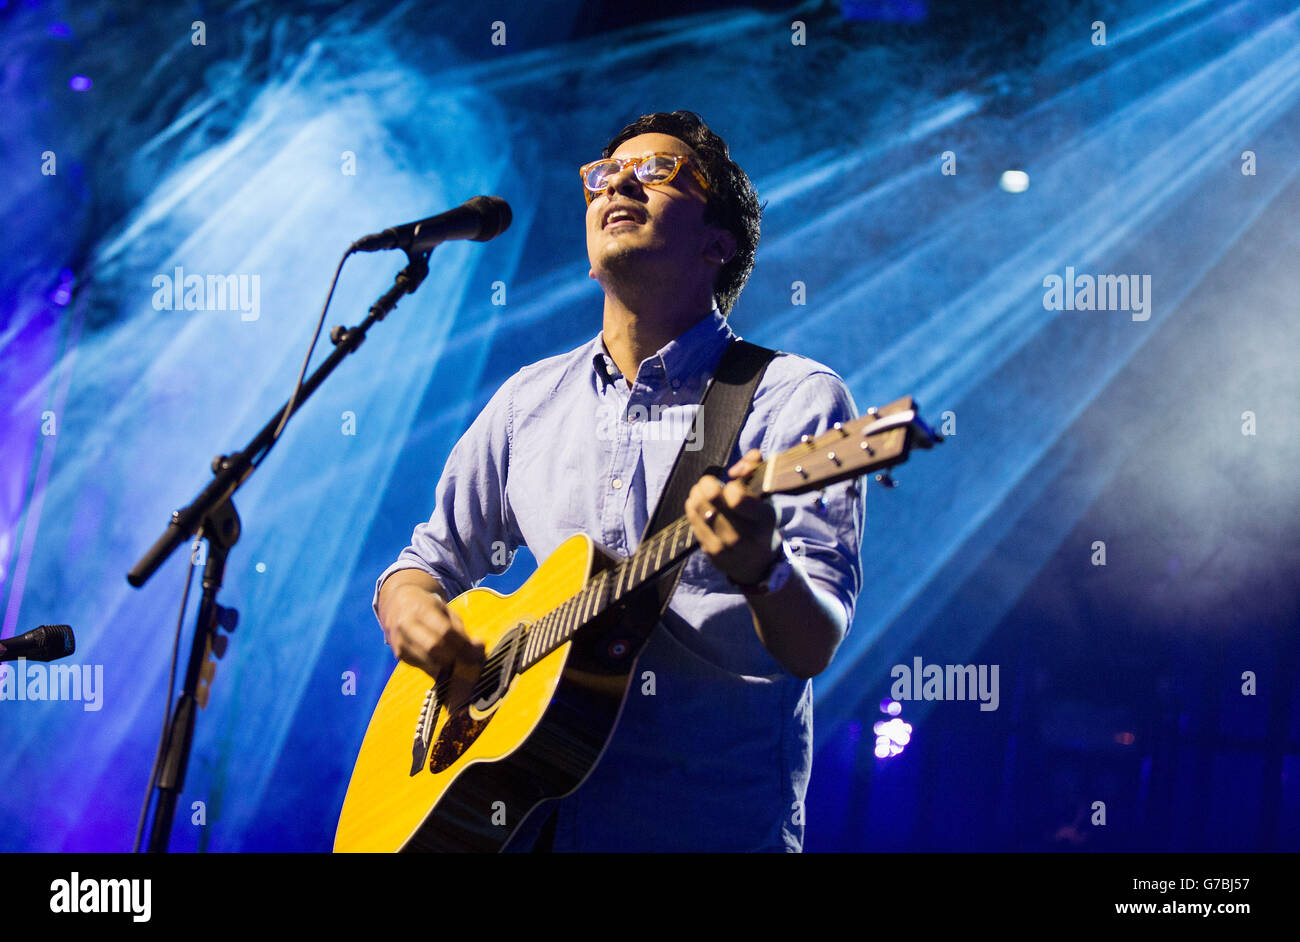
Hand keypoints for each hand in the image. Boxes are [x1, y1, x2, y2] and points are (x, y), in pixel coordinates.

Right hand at [379, 578, 485, 711]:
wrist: (398, 605)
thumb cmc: (429, 608)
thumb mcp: (446, 612)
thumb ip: (460, 630)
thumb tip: (479, 649)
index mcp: (421, 610)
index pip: (444, 631)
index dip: (463, 645)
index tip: (478, 652)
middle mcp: (406, 626)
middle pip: (433, 648)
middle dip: (455, 657)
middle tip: (470, 661)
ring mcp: (400, 642)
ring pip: (428, 662)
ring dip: (448, 666)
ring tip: (461, 663)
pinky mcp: (400, 655)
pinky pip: (423, 667)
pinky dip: (438, 669)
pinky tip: (446, 664)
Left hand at [684, 448, 782, 584]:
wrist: (756, 565)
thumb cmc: (759, 523)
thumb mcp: (766, 499)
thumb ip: (756, 470)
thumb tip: (742, 462)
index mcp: (763, 519)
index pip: (736, 496)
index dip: (731, 484)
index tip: (732, 481)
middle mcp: (744, 535)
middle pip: (712, 498)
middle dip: (707, 484)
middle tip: (709, 482)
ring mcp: (725, 546)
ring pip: (699, 508)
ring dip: (697, 493)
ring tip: (701, 490)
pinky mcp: (709, 552)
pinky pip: (693, 521)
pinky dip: (692, 507)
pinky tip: (697, 503)